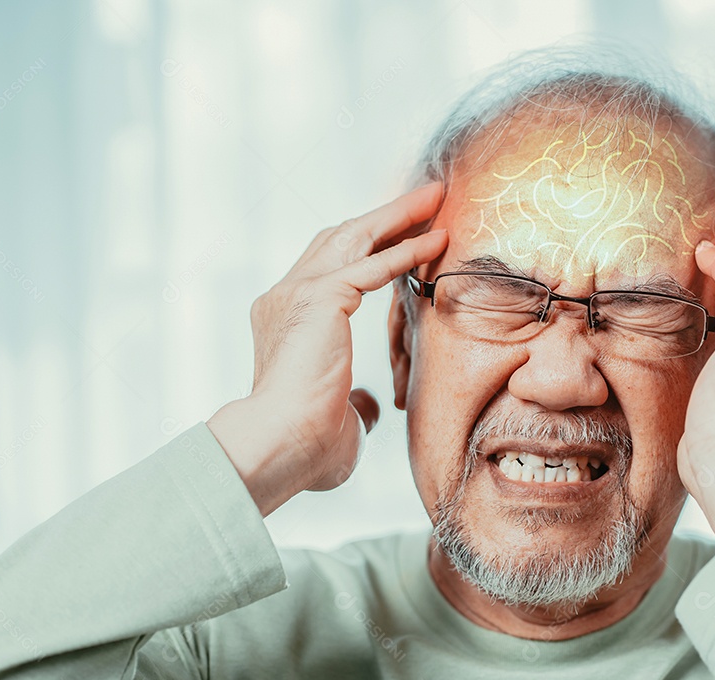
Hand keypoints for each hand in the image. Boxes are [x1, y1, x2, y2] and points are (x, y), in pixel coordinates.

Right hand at [207, 183, 447, 515]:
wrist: (277, 446)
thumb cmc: (304, 446)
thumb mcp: (337, 417)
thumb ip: (352, 401)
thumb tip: (368, 404)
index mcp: (284, 319)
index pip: (329, 267)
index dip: (367, 247)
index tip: (402, 234)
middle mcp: (285, 297)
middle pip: (341, 239)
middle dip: (385, 217)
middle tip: (427, 199)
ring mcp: (298, 293)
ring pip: (355, 238)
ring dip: (398, 216)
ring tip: (436, 198)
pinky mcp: (319, 299)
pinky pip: (373, 267)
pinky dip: (407, 251)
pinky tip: (437, 240)